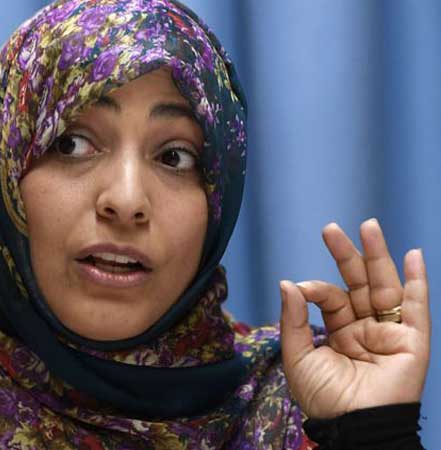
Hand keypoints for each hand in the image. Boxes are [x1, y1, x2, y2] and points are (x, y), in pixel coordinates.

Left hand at [280, 219, 429, 418]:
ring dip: (379, 256)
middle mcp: (365, 329)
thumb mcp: (298, 356)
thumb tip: (288, 283)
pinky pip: (418, 308)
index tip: (302, 287)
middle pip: (359, 284)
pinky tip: (415, 255)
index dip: (316, 288)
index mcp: (340, 333)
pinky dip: (418, 282)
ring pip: (386, 288)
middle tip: (330, 228)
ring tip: (369, 226)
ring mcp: (390, 333)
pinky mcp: (412, 342)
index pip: (331, 298)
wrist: (351, 425)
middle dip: (346, 255)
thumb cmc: (324, 398)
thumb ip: (294, 319)